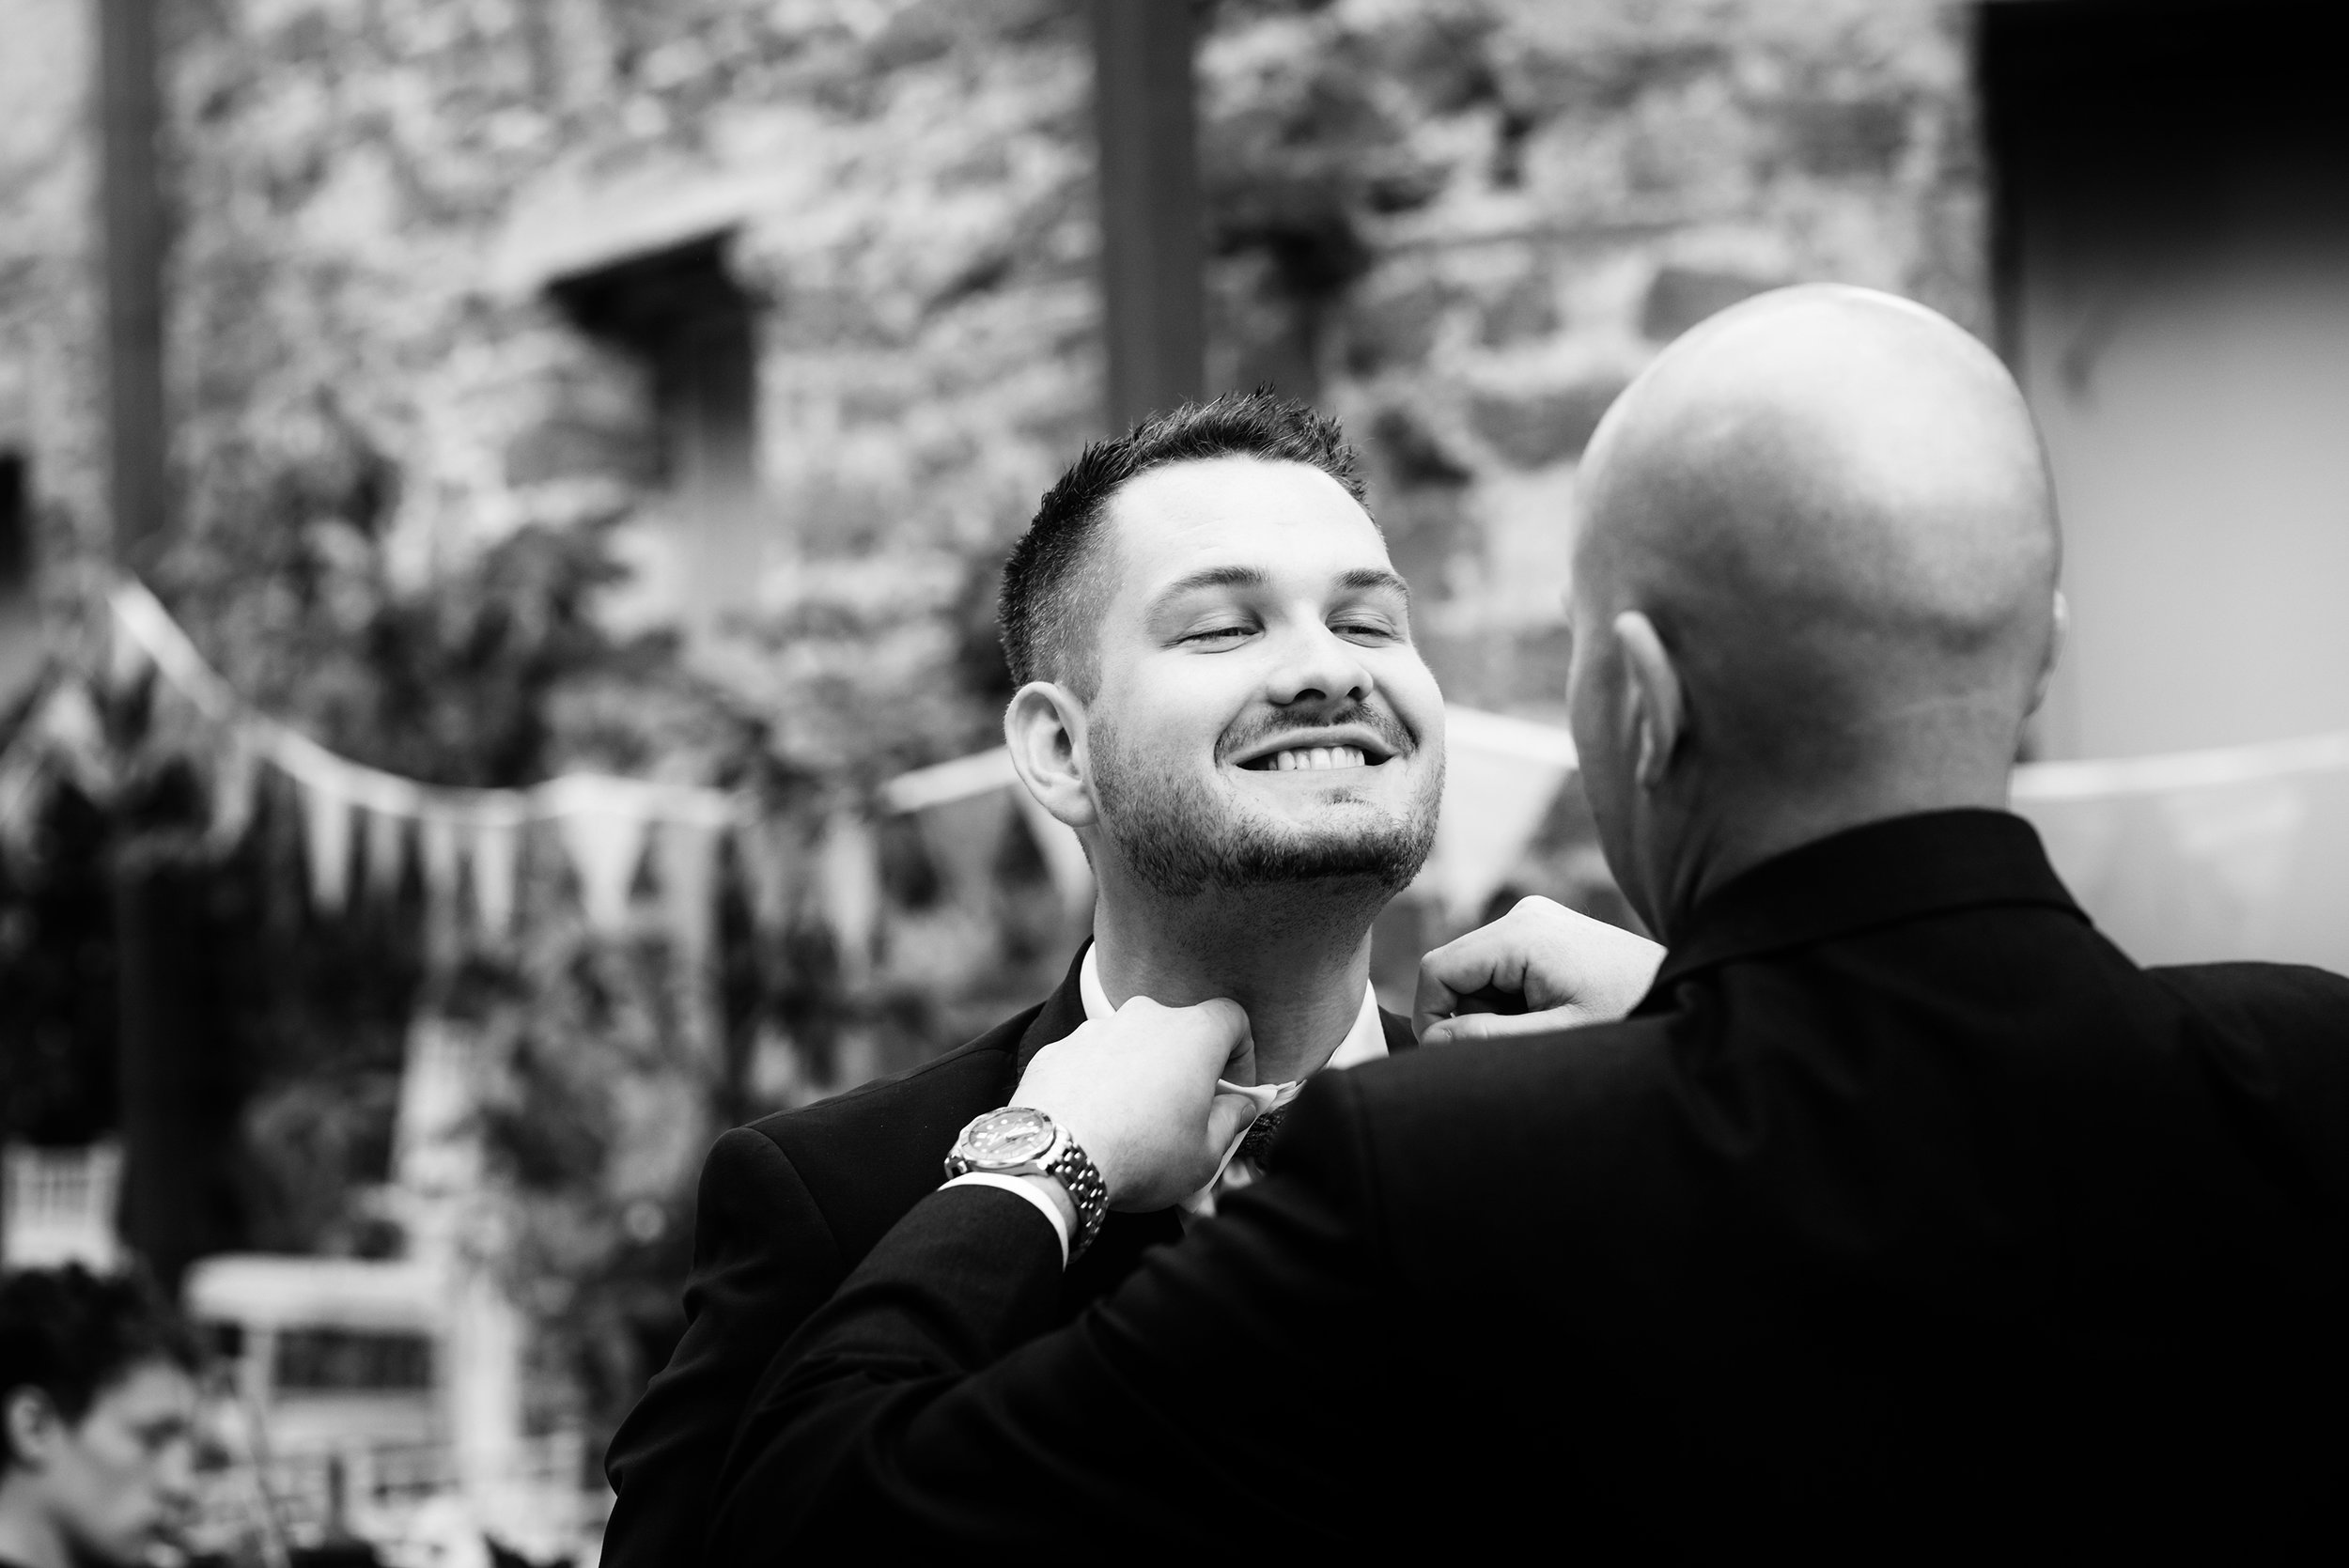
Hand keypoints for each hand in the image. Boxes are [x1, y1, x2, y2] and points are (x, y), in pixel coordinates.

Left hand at [1010, 996, 1261, 1211]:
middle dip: (1185, 1068)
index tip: (1231, 1092)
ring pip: (1130, 1045)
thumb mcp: (1205, 1155)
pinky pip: (1089, 1061)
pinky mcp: (1057, 1049)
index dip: (1240, 1053)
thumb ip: (1231, 1122)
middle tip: (1181, 1115)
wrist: (1054, 1161)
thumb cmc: (1142, 1157)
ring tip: (1130, 1126)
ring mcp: (1095, 1029)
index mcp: (1192, 1035)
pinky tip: (1092, 1124)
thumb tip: (1241, 1105)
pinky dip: (1096, 1084)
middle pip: (1178, 1032)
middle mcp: (1144, 1018)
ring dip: (1138, 1075)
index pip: (1232, 1019)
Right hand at [1415, 896, 1664, 1044]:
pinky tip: (1552, 1013)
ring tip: (1545, 1029)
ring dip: (1495, 1010)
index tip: (1454, 1057)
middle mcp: (1524, 914)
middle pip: (1456, 972)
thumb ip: (1487, 1038)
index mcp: (1522, 933)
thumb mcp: (1554, 1038)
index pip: (1437, 971)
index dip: (1432, 1019)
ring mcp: (1537, 918)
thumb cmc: (1630, 1018)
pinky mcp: (1547, 930)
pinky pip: (1501, 967)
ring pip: (1477, 973)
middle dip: (1472, 1016)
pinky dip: (1513, 999)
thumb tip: (1431, 1042)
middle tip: (1520, 1045)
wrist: (1690, 994)